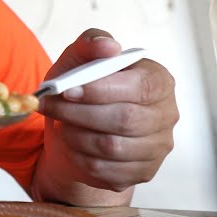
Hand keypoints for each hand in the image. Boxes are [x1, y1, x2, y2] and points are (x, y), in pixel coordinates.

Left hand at [31, 29, 178, 205]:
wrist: (79, 126)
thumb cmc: (85, 86)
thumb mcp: (81, 58)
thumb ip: (92, 43)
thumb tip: (109, 46)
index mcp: (159, 81)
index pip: (140, 87)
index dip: (101, 90)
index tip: (68, 90)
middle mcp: (167, 114)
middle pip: (125, 119)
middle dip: (80, 113)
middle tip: (50, 107)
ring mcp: (158, 147)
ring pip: (113, 147)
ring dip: (76, 136)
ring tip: (61, 124)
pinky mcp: (143, 172)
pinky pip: (107, 171)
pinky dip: (80, 158)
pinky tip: (72, 144)